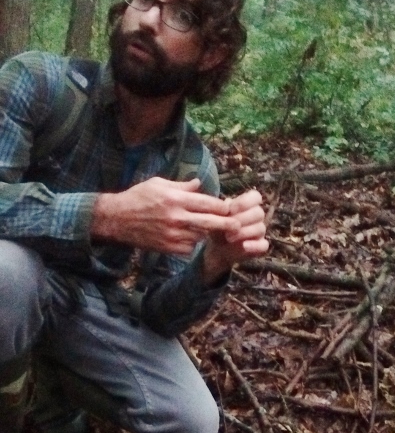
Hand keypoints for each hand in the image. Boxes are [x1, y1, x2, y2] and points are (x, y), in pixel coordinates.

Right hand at [91, 177, 240, 254]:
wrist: (117, 219)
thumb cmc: (138, 197)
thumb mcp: (159, 184)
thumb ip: (182, 186)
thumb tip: (200, 184)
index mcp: (176, 199)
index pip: (208, 203)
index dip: (223, 206)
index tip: (231, 207)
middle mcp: (176, 217)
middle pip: (210, 222)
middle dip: (227, 224)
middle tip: (238, 225)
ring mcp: (172, 234)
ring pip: (200, 236)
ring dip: (207, 234)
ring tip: (210, 230)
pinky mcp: (167, 247)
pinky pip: (188, 248)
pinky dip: (192, 243)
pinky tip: (190, 237)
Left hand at [202, 189, 268, 284]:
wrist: (215, 250)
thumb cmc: (217, 229)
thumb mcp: (216, 218)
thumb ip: (223, 210)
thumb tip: (227, 205)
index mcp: (248, 205)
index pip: (256, 197)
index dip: (245, 202)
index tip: (231, 209)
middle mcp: (256, 217)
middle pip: (259, 213)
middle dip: (243, 219)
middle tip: (228, 227)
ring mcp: (259, 232)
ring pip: (260, 228)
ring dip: (244, 232)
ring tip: (229, 238)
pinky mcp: (260, 246)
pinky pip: (264, 245)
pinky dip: (254, 245)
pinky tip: (244, 246)